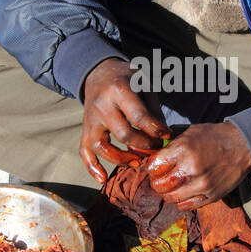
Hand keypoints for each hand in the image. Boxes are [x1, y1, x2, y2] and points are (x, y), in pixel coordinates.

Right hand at [80, 58, 169, 183]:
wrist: (100, 72)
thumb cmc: (128, 79)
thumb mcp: (144, 83)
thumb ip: (154, 109)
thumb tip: (164, 136)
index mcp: (119, 90)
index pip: (138, 116)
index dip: (154, 129)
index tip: (166, 135)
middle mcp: (102, 105)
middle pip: (122, 134)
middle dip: (143, 146)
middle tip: (155, 148)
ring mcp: (91, 118)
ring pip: (101, 146)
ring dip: (120, 159)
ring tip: (136, 162)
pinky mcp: (85, 128)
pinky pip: (84, 150)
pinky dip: (91, 167)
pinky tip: (102, 179)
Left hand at [145, 122, 250, 209]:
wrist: (243, 146)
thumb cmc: (215, 137)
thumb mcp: (190, 132)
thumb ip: (171, 146)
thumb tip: (153, 157)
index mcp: (183, 149)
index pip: (154, 166)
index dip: (151, 167)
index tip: (154, 167)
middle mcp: (191, 168)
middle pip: (159, 185)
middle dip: (157, 182)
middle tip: (160, 178)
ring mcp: (202, 184)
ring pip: (171, 198)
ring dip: (168, 193)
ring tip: (172, 187)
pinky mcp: (211, 196)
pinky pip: (186, 206)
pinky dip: (181, 202)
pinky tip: (184, 193)